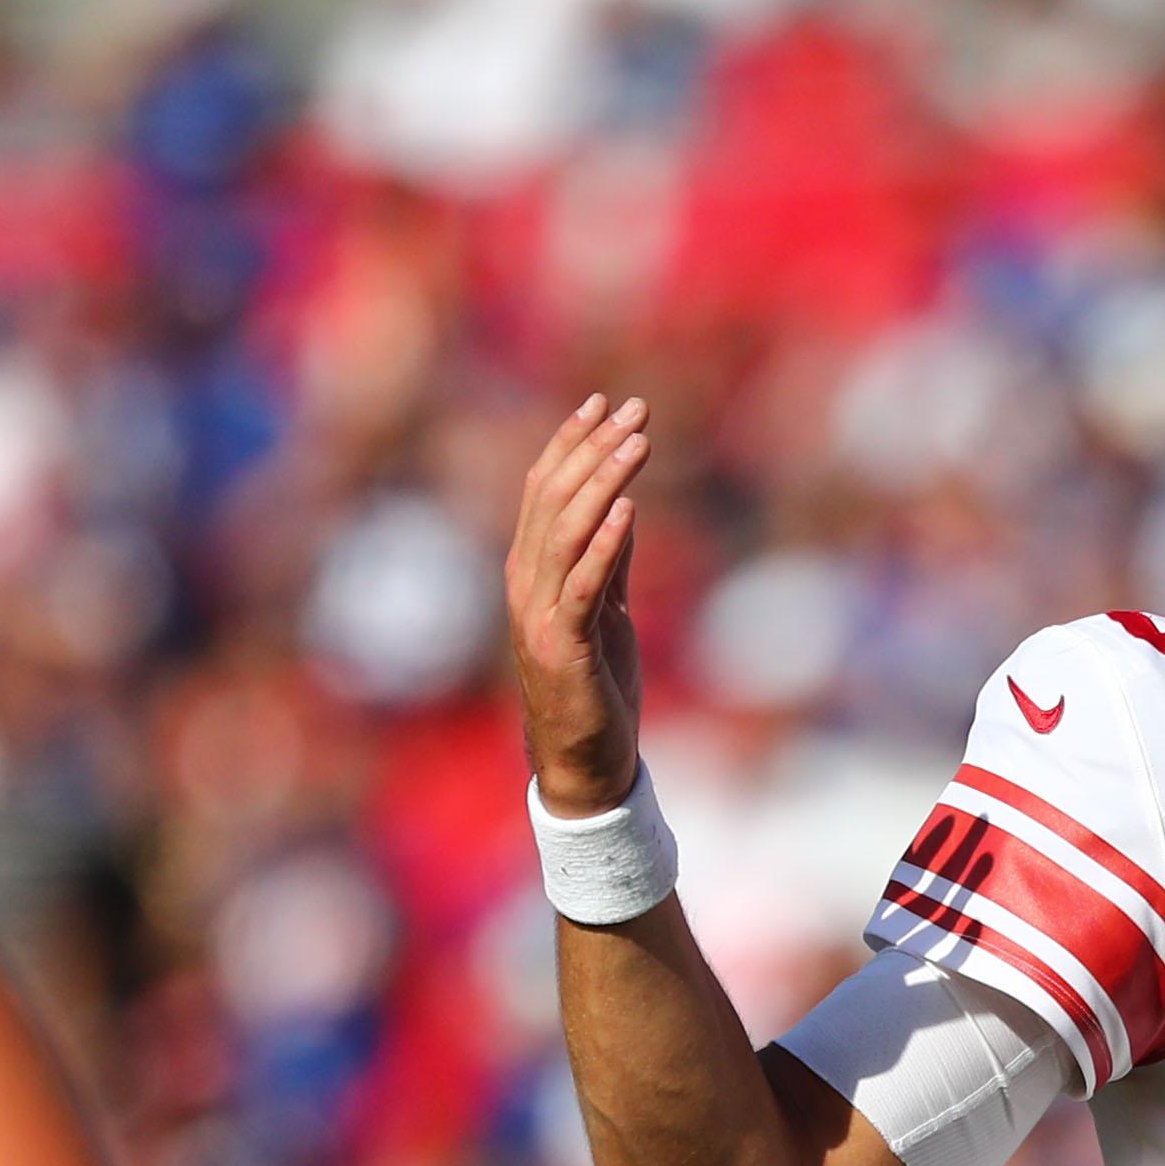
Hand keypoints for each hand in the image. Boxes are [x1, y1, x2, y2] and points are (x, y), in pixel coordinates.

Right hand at [508, 392, 651, 817]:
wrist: (586, 763)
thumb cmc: (597, 688)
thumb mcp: (608, 611)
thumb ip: (608, 561)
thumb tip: (623, 507)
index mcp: (531, 571)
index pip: (543, 489)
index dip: (571, 442)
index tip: (604, 401)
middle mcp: (526, 584)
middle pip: (553, 498)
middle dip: (594, 448)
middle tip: (635, 410)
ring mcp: (539, 615)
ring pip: (565, 532)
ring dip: (604, 482)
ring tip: (638, 443)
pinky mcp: (563, 648)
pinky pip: (582, 586)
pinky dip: (604, 546)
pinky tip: (628, 510)